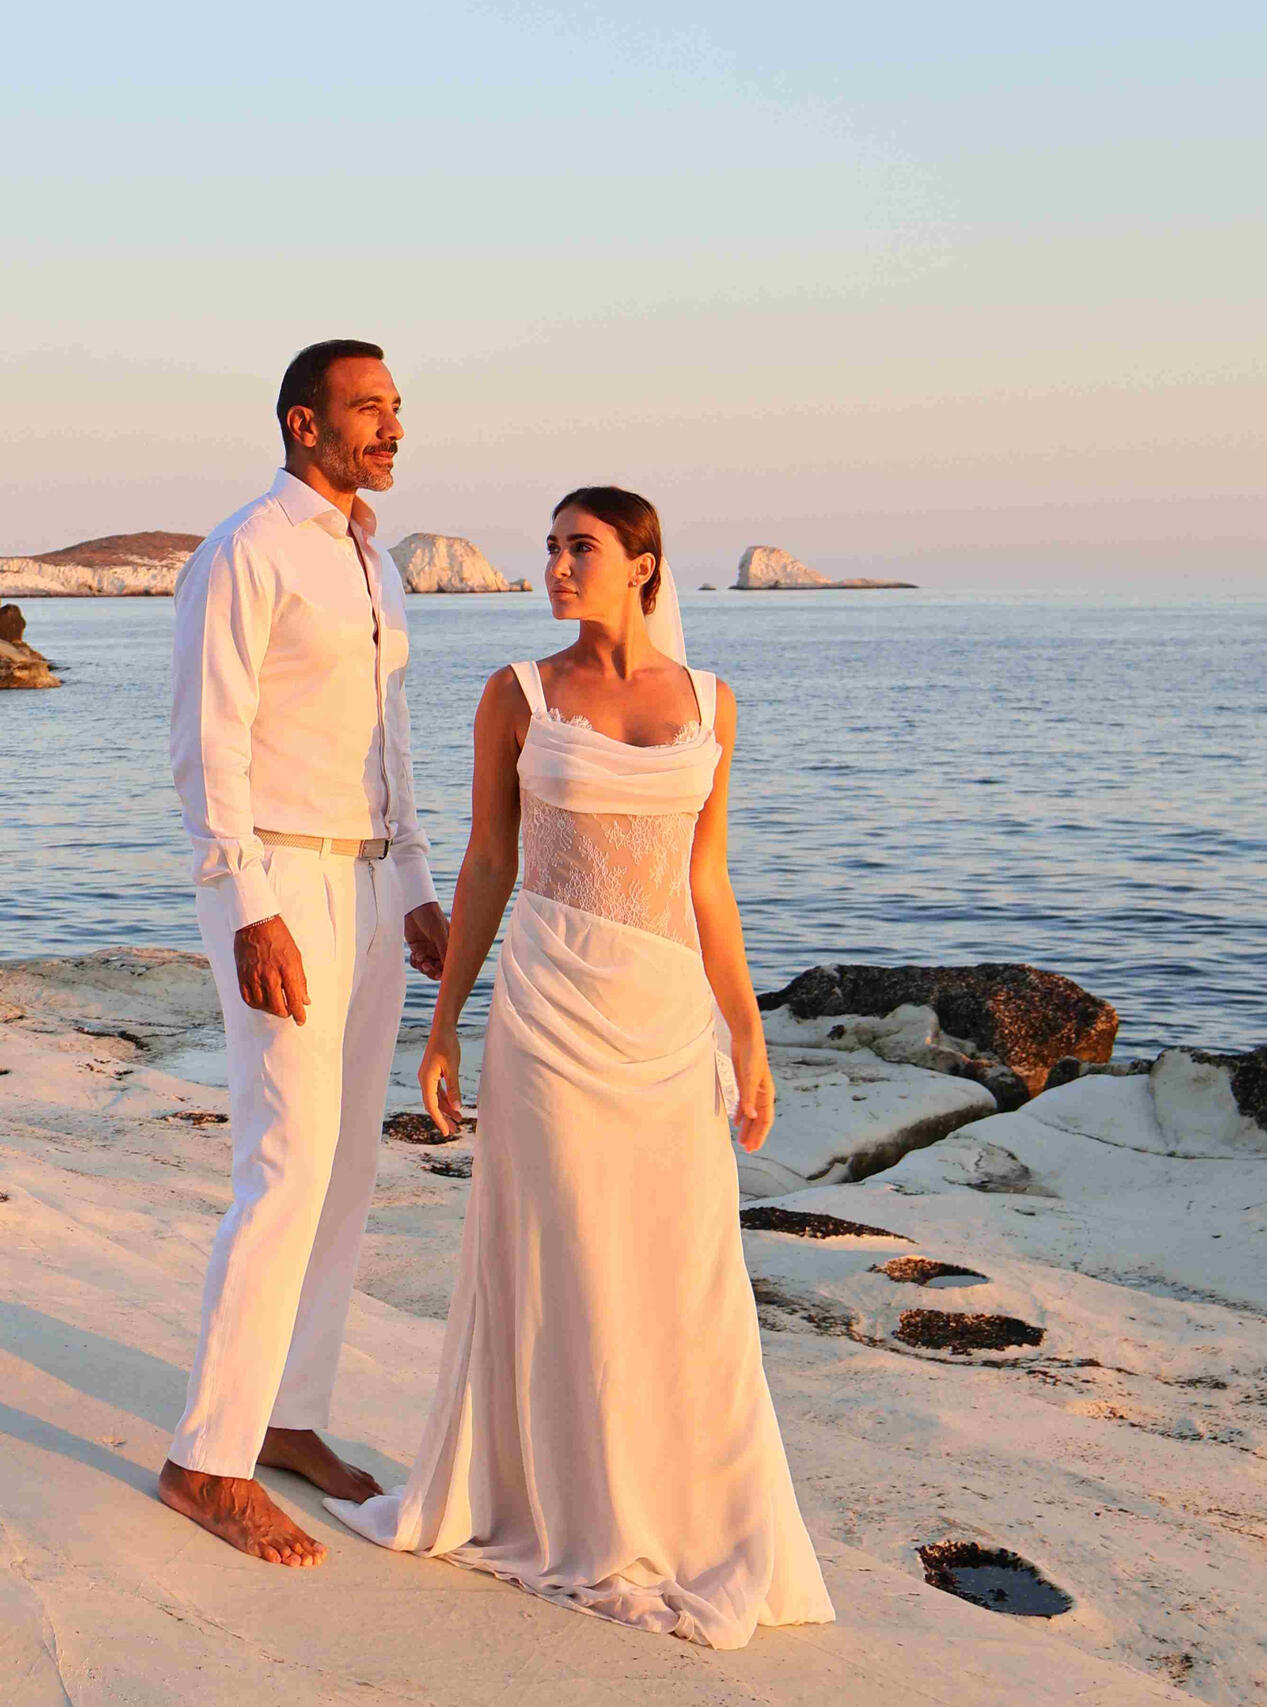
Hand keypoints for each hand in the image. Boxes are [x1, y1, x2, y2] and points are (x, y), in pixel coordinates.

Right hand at [234, 916, 308, 1024]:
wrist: (256, 923)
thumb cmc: (279, 938)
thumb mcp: (296, 956)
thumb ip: (301, 980)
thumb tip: (305, 1000)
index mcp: (287, 969)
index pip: (294, 999)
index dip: (299, 1014)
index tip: (301, 1021)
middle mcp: (270, 975)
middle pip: (278, 1007)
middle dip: (286, 1013)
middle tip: (289, 1011)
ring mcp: (254, 976)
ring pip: (262, 1005)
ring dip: (271, 1009)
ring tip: (276, 1005)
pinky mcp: (242, 976)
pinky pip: (248, 999)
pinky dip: (256, 1004)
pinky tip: (262, 1001)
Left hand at [405, 902, 448, 977]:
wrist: (413, 905)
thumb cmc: (430, 915)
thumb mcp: (438, 933)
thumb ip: (443, 949)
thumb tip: (448, 967)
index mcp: (450, 945)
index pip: (450, 963)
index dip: (445, 972)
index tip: (438, 975)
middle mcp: (440, 948)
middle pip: (438, 968)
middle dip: (432, 970)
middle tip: (426, 966)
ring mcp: (428, 949)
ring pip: (427, 966)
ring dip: (422, 966)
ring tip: (418, 958)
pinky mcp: (417, 948)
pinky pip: (417, 962)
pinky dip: (415, 962)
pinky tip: (414, 955)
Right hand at [419, 1023, 462, 1136]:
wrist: (443, 1029)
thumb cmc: (448, 1046)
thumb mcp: (453, 1068)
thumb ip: (454, 1088)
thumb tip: (456, 1108)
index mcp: (426, 1080)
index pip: (431, 1105)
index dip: (439, 1120)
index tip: (446, 1132)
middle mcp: (424, 1080)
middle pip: (432, 1104)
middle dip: (443, 1118)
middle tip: (453, 1131)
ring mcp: (427, 1077)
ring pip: (436, 1098)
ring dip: (446, 1109)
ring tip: (458, 1120)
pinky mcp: (432, 1073)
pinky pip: (438, 1091)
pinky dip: (446, 1099)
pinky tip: (454, 1106)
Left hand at [732, 1032, 774, 1152]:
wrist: (746, 1037)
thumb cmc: (751, 1055)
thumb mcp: (748, 1077)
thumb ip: (749, 1097)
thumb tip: (751, 1116)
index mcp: (766, 1093)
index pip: (766, 1119)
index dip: (761, 1134)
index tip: (754, 1147)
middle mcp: (761, 1093)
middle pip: (759, 1119)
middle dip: (754, 1134)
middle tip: (748, 1150)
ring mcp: (753, 1089)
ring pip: (751, 1113)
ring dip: (747, 1127)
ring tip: (742, 1141)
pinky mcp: (744, 1083)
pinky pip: (744, 1104)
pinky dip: (740, 1114)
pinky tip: (736, 1122)